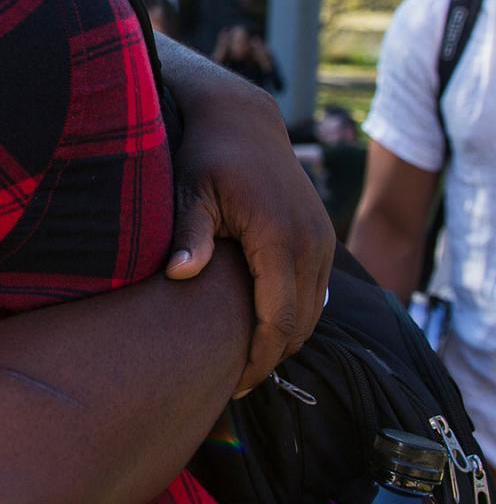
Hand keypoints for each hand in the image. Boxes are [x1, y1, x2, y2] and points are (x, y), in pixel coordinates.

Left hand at [163, 63, 333, 393]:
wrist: (241, 117)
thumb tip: (180, 276)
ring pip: (314, 311)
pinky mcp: (321, 235)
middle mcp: (312, 243)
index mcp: (281, 239)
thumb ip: (189, 234)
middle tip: (232, 385)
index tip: (231, 386)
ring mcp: (322, 239)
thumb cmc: (205, 154)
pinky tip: (261, 327)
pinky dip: (294, 315)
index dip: (258, 360)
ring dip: (284, 339)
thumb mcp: (189, 190)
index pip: (279, 321)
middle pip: (301, 325)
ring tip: (243, 363)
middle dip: (270, 358)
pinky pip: (316, 291)